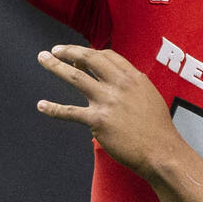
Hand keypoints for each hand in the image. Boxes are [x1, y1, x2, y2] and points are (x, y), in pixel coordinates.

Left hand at [36, 46, 183, 177]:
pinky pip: (70, 112)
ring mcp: (107, 101)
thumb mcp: (149, 97)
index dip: (90, 53)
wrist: (161, 151)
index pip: (107, 56)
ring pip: (75, 77)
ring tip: (42, 58)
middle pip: (89, 58)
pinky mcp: (98, 121)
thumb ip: (132, 87)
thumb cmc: (157, 129)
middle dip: (69, 51)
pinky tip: (41, 105)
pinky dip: (53, 108)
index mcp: (133, 77)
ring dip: (56, 66)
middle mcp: (119, 84)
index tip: (79, 56)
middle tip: (56, 50)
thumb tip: (118, 84)